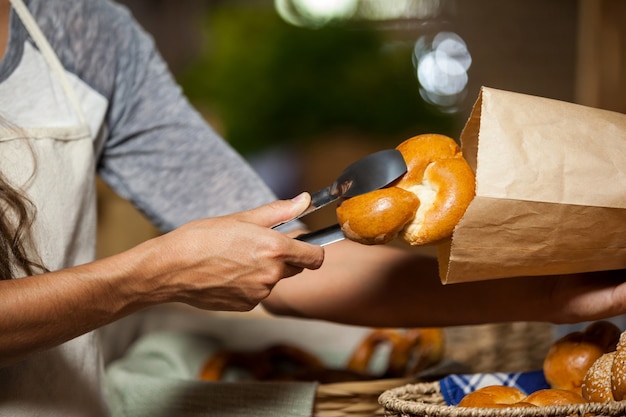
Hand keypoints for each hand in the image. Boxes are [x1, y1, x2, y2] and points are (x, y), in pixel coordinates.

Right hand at [132, 193, 324, 310]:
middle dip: (284, 258)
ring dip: (265, 272)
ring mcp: (260, 292)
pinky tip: (228, 274)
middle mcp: (272, 274)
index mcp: (275, 249)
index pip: (315, 257)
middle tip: (257, 247)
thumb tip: (304, 200)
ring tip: (236, 259)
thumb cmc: (203, 237)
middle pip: (295, 268)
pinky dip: (250, 284)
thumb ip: (279, 212)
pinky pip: (258, 293)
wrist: (171, 268)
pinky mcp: (247, 305)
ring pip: (274, 280)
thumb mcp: (242, 218)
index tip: (306, 247)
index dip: (313, 251)